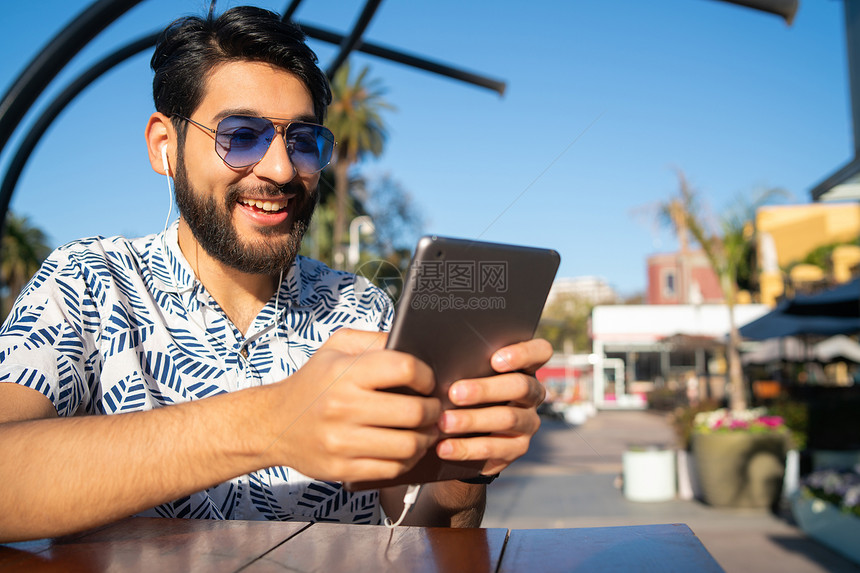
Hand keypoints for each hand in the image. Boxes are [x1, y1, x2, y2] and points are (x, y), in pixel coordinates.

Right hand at [264, 329, 440, 482]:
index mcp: (345, 372)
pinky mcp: (342, 469)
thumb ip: (374, 340)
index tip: (427, 382)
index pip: (404, 368)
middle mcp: (343, 406)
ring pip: (407, 445)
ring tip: (427, 430)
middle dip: (433, 410)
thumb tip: (413, 342)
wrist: (273, 423)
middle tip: (434, 409)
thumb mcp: (336, 347)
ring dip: (426, 438)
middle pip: (413, 412)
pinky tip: (408, 449)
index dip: (425, 375)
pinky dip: (408, 460)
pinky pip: (391, 469)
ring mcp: (341, 441)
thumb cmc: (312, 382)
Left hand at [434, 338, 551, 475]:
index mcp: (524, 367)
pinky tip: (444, 448)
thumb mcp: (466, 375)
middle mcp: (532, 394)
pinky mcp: (517, 448)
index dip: (523, 353)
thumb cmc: (463, 391)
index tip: (494, 360)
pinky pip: (495, 449)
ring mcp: (528, 422)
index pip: (540, 351)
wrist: (465, 434)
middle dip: (485, 389)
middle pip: (520, 386)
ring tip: (444, 422)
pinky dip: (466, 448)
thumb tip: (442, 358)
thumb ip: (464, 364)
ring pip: (508, 419)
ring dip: (472, 420)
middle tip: (454, 393)